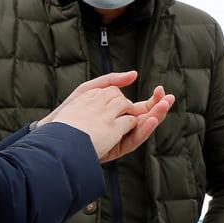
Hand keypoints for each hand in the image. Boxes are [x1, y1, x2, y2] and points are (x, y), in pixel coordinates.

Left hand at [36, 72, 175, 162]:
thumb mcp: (91, 89)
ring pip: (142, 129)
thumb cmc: (71, 109)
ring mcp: (119, 138)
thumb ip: (112, 81)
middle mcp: (122, 127)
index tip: (161, 89)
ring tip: (163, 107)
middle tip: (169, 99)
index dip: (153, 99)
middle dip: (159, 108)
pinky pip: (133, 141)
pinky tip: (149, 120)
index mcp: (119, 114)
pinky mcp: (114, 148)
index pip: (142, 107)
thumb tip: (135, 74)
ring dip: (155, 117)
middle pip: (146, 118)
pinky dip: (143, 131)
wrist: (54, 130)